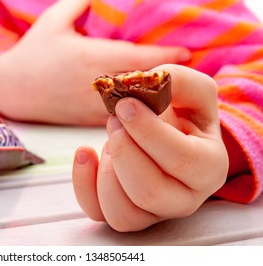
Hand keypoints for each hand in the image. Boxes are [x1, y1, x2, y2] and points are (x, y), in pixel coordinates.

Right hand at [0, 0, 190, 124]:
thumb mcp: (52, 22)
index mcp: (91, 57)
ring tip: (173, 91)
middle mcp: (96, 84)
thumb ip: (77, 3)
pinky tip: (147, 109)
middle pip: (141, 84)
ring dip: (154, 99)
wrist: (12, 90)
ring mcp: (92, 105)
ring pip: (132, 105)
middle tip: (187, 74)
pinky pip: (117, 117)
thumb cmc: (32, 54)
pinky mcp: (86, 118)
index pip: (137, 58)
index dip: (164, 56)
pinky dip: (135, 112)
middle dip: (166, 80)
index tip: (186, 53)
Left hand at [72, 64, 228, 230]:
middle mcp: (184, 199)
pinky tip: (85, 153)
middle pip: (149, 192)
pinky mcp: (126, 212)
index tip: (124, 105)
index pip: (181, 159)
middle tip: (115, 120)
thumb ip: (179, 80)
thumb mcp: (191, 90)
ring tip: (109, 141)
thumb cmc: (182, 115)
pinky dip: (84, 183)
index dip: (148, 131)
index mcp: (209, 167)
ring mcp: (153, 212)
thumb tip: (146, 82)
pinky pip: (99, 212)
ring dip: (107, 171)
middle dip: (124, 151)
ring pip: (123, 213)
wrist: (171, 136)